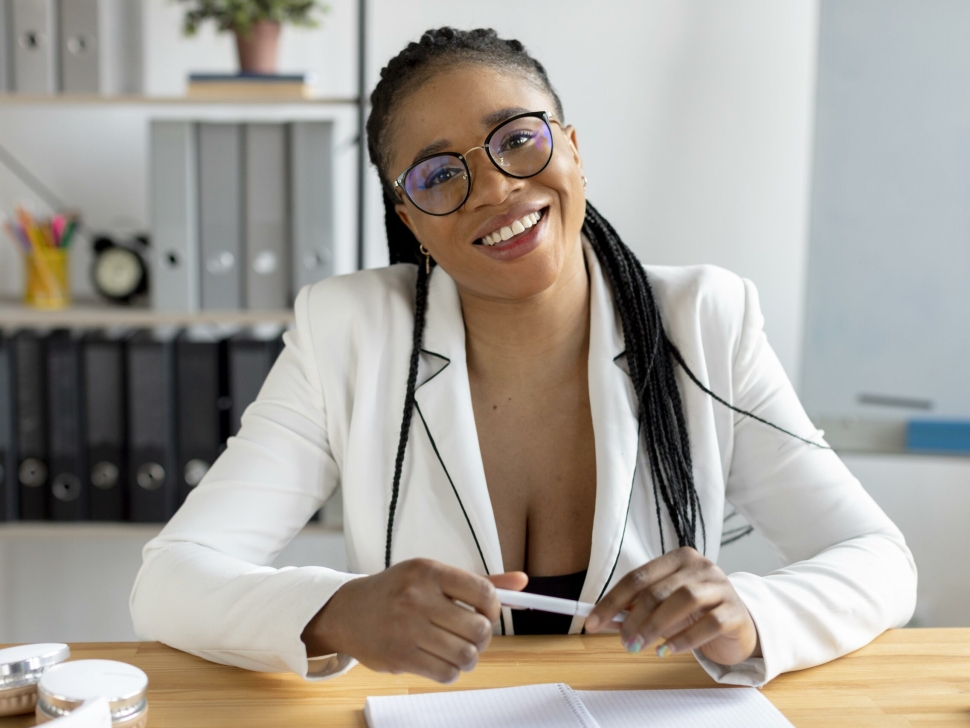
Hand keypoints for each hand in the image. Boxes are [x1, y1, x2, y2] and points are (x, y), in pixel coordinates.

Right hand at [301, 559, 526, 682]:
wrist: (348, 611)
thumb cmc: (397, 592)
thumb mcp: (432, 576)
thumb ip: (477, 582)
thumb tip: (522, 582)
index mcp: (429, 571)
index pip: (483, 592)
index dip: (494, 610)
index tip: (487, 615)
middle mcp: (417, 598)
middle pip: (478, 629)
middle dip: (482, 638)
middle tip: (473, 636)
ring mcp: (407, 628)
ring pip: (465, 655)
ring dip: (468, 657)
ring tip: (458, 650)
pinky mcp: (400, 656)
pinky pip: (446, 673)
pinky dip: (451, 671)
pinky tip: (441, 659)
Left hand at [585, 547, 758, 665]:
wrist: (739, 627)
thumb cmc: (696, 615)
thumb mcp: (663, 609)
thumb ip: (637, 610)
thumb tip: (605, 619)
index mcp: (678, 559)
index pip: (638, 577)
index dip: (612, 600)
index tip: (592, 621)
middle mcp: (700, 566)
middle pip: (659, 589)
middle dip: (634, 618)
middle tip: (622, 641)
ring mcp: (721, 586)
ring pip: (683, 600)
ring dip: (655, 626)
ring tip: (640, 646)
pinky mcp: (735, 611)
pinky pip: (708, 623)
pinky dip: (684, 638)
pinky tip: (668, 650)